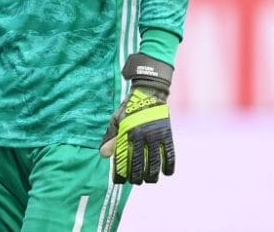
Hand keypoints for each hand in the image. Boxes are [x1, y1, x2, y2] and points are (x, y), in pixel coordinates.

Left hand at [99, 53, 174, 183]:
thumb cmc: (129, 108)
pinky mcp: (167, 134)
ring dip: (151, 176)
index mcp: (127, 133)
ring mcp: (155, 135)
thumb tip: (103, 156)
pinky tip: (166, 173)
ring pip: (154, 164)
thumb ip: (111, 138)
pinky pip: (170, 155)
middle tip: (135, 182)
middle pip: (138, 165)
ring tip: (148, 180)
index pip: (122, 159)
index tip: (119, 181)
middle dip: (136, 178)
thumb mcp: (116, 120)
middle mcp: (141, 136)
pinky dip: (169, 166)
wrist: (149, 92)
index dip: (120, 173)